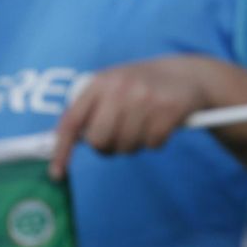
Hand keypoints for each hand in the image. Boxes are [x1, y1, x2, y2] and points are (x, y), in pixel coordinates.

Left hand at [51, 55, 218, 178]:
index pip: (72, 120)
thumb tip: (64, 142)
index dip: (62, 149)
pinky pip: (151, 144)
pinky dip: (156, 141)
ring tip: (144, 125)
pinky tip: (161, 124)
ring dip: (134, 144)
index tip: (57, 172)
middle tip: (120, 137)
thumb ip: (92, 108)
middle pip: (98, 140)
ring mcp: (146, 97)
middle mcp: (121, 87)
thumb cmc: (143, 85)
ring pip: (126, 146)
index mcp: (101, 81)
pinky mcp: (169, 109)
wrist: (189, 73)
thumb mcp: (114, 85)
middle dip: (108, 146)